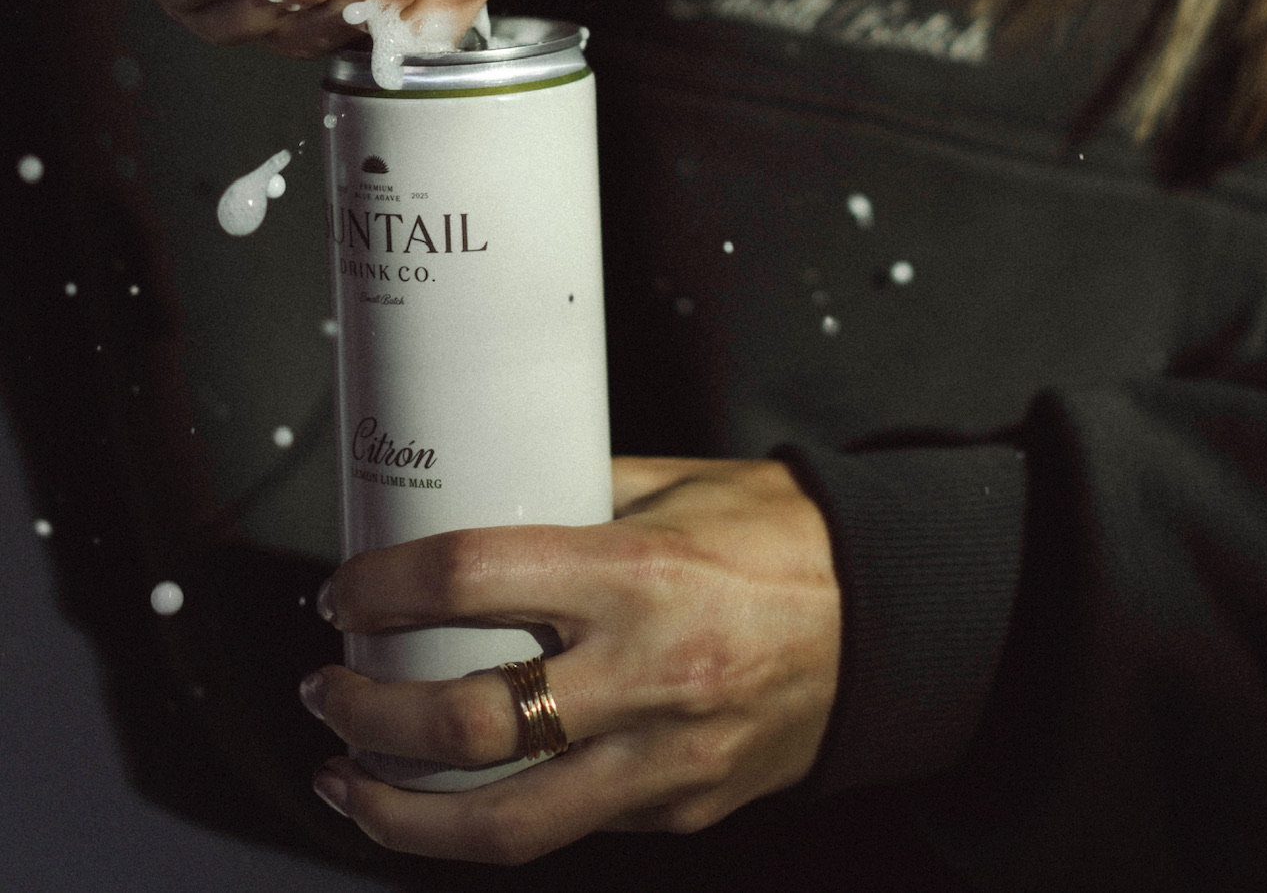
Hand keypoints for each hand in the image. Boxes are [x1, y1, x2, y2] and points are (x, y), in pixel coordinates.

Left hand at [299, 457, 841, 863]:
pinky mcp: (681, 811)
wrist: (891, 619)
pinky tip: (451, 797)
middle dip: (368, 716)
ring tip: (347, 781)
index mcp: (639, 572)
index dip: (383, 587)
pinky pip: (569, 827)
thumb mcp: (676, 487)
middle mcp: (647, 674)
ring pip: (503, 826)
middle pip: (468, 725)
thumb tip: (477, 493)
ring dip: (400, 811)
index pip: (470, 579)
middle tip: (327, 690)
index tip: (342, 592)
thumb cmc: (781, 536)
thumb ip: (577, 495)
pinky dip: (493, 818)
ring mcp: (665, 760)